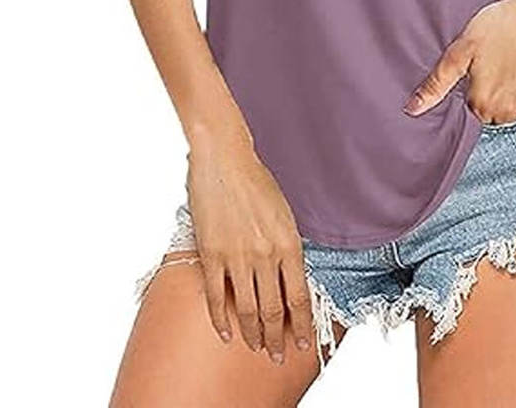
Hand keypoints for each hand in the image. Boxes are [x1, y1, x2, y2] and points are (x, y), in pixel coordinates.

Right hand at [186, 130, 312, 364]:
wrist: (225, 160)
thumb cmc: (256, 181)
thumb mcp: (285, 214)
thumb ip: (288, 248)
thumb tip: (289, 279)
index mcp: (289, 244)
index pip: (299, 298)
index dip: (302, 325)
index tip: (304, 342)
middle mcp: (265, 255)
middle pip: (274, 310)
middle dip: (277, 338)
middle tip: (278, 354)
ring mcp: (237, 257)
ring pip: (247, 309)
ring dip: (252, 335)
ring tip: (256, 348)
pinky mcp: (212, 254)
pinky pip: (217, 297)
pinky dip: (221, 320)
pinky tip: (226, 334)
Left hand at [403, 0, 515, 123]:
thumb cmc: (506, 24)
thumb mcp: (463, 49)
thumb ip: (437, 82)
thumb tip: (411, 109)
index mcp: (481, 104)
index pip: (464, 107)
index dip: (468, 85)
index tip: (475, 67)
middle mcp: (507, 115)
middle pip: (486, 111)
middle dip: (486, 91)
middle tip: (493, 60)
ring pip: (508, 109)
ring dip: (506, 93)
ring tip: (509, 60)